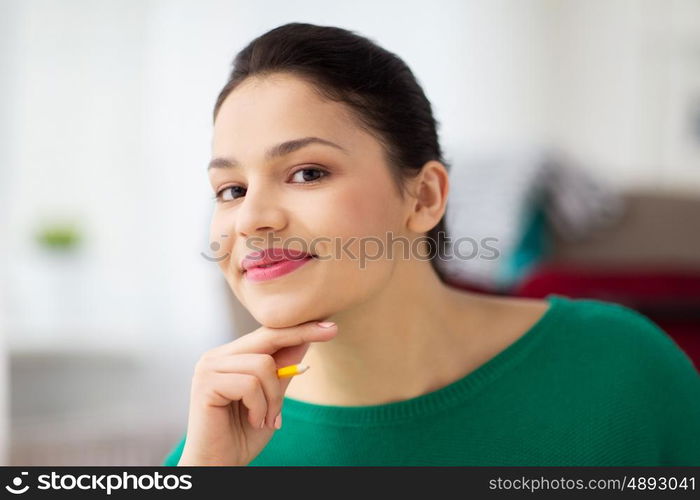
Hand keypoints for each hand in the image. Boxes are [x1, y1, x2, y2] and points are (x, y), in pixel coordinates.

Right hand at [177, 320, 337, 465]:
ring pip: (263, 365)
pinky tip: (254, 420)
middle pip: (267, 337)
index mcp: (229, 357)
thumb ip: (283, 371)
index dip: (299, 329)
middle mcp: (216, 357)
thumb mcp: (272, 399)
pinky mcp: (206, 383)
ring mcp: (209, 368)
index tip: (330, 326)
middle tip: (331, 332)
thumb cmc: (243, 435)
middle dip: (301, 336)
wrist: (219, 465)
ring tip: (267, 418)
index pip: (267, 334)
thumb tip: (305, 340)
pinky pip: (250, 384)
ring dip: (274, 397)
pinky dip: (260, 406)